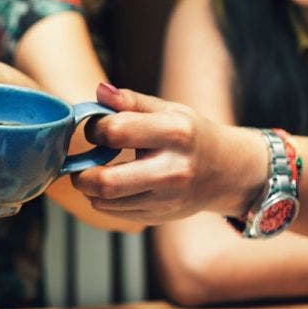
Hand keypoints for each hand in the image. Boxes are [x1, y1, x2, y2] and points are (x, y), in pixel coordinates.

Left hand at [70, 84, 267, 221]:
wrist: (228, 172)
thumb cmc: (191, 136)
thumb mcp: (169, 110)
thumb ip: (131, 102)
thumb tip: (99, 91)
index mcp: (175, 133)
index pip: (116, 131)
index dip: (95, 129)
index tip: (96, 129)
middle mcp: (173, 170)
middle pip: (106, 181)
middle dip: (81, 173)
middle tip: (78, 164)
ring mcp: (167, 199)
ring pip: (105, 201)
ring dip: (89, 188)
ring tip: (95, 173)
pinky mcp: (159, 217)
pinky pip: (115, 213)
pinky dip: (103, 200)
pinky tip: (112, 187)